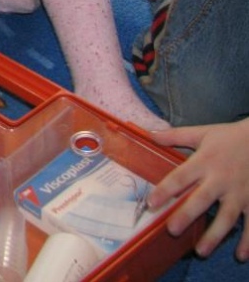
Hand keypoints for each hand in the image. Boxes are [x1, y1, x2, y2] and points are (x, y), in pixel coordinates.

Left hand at [148, 119, 248, 259]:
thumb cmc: (230, 137)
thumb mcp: (202, 133)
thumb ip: (175, 136)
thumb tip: (148, 133)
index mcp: (204, 162)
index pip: (180, 177)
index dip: (165, 190)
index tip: (151, 203)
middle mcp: (220, 179)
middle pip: (201, 199)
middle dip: (186, 215)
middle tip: (172, 230)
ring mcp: (239, 192)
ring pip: (226, 217)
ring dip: (214, 235)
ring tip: (200, 251)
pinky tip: (241, 255)